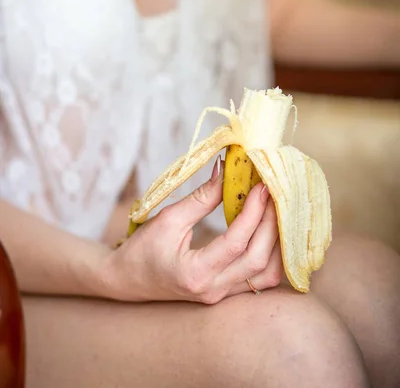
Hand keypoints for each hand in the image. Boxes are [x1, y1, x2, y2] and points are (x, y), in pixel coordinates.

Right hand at [101, 158, 282, 303]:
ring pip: (266, 276)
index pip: (236, 243)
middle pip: (259, 260)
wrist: (128, 279)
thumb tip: (227, 171)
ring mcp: (221, 295)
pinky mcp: (226, 292)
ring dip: (278, 243)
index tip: (261, 186)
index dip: (253, 213)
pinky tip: (273, 232)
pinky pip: (260, 278)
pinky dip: (273, 255)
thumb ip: (202, 198)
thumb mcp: (169, 219)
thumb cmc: (143, 249)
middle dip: (272, 223)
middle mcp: (212, 289)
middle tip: (275, 193)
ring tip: (278, 211)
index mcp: (194, 273)